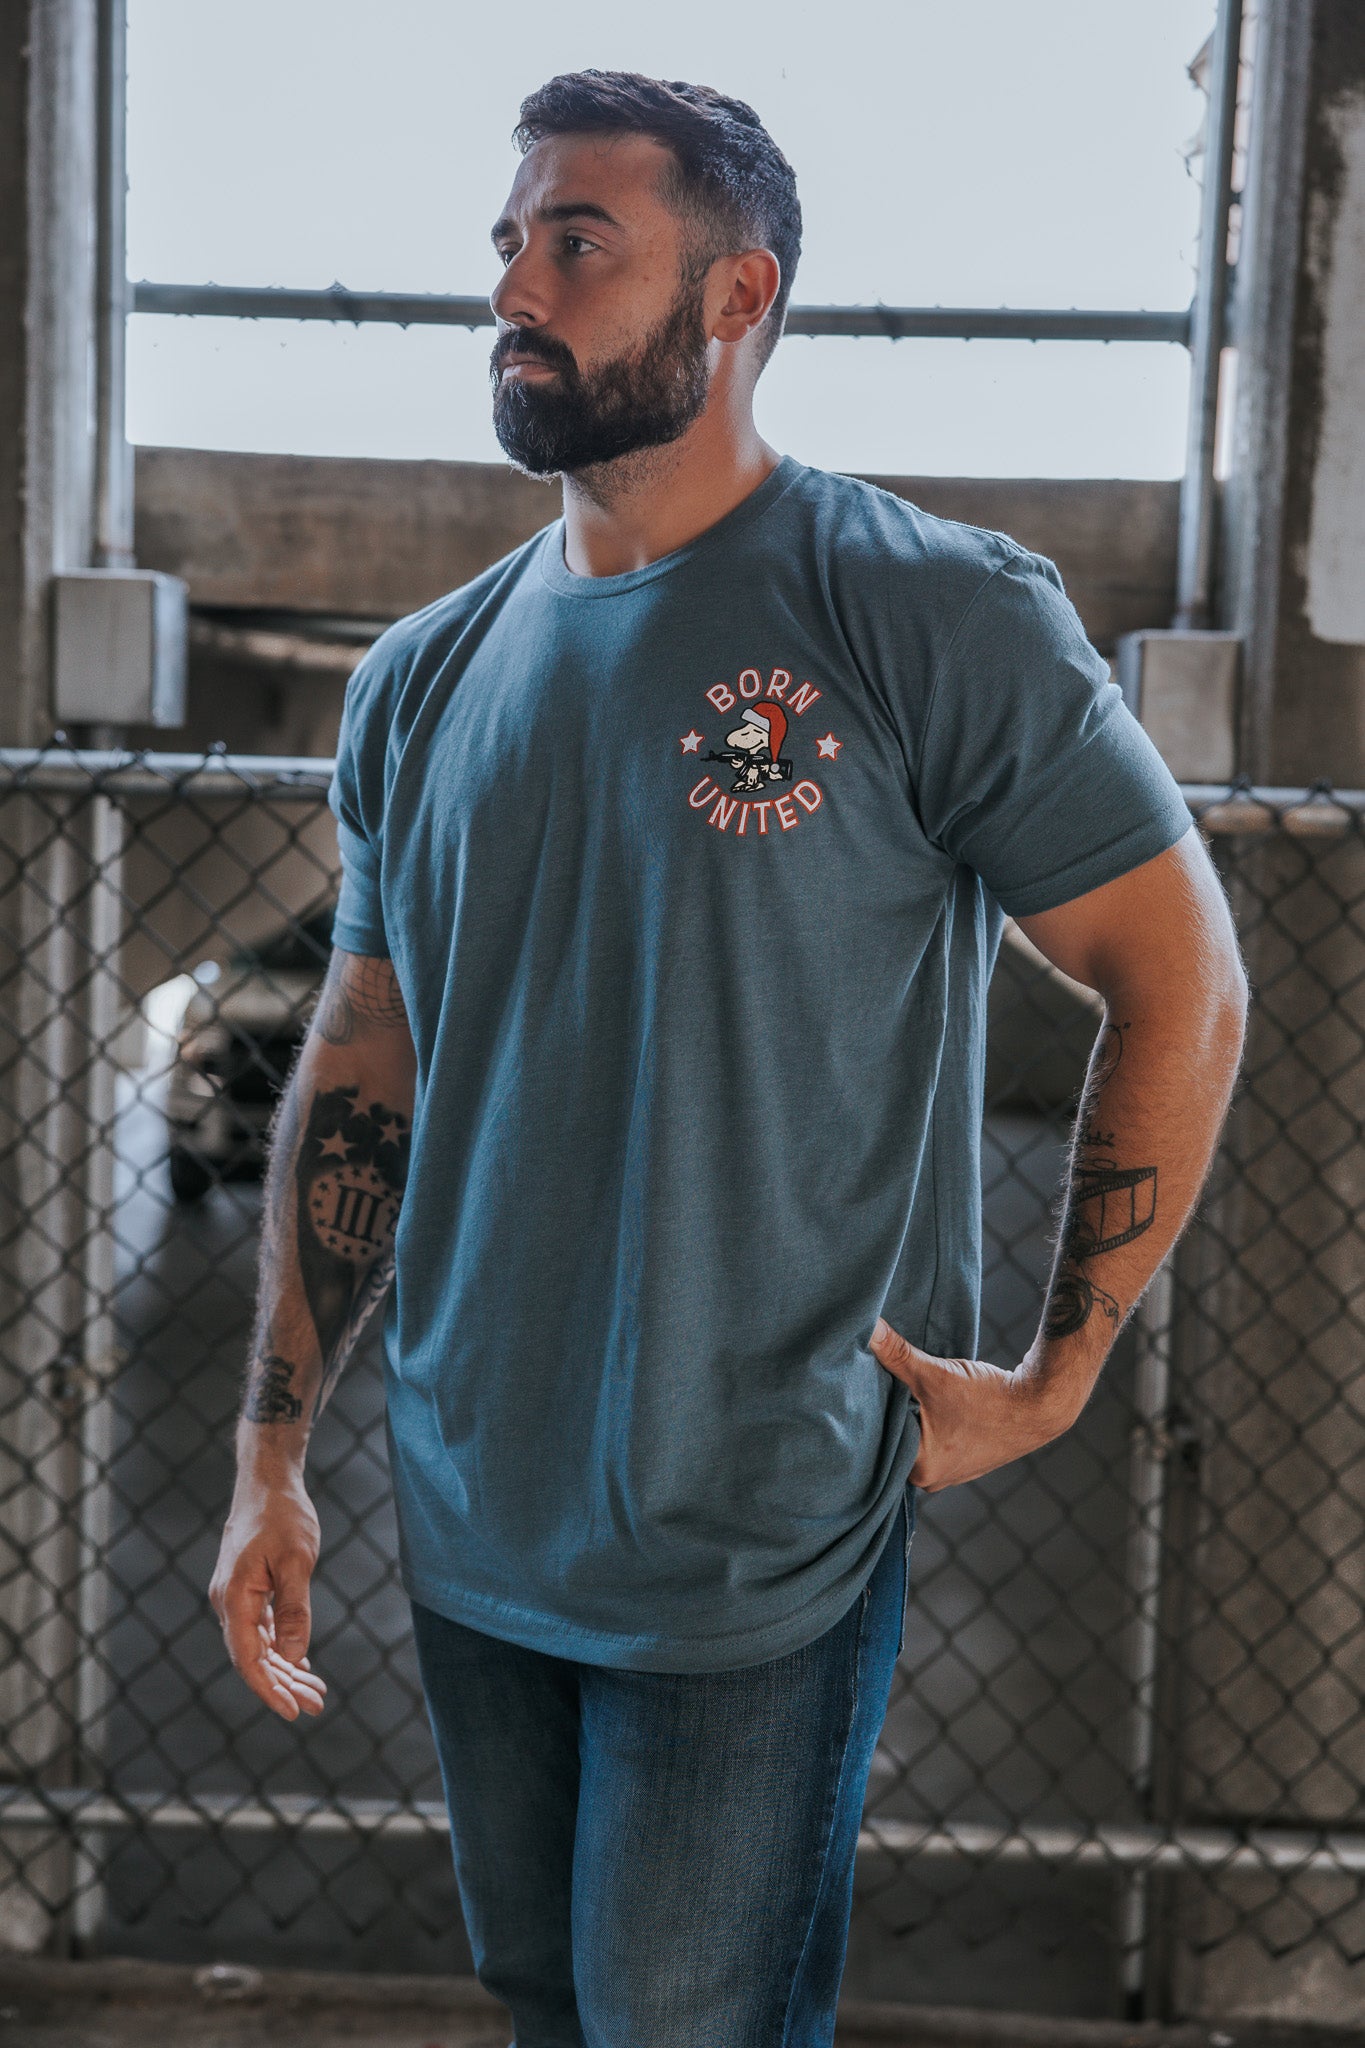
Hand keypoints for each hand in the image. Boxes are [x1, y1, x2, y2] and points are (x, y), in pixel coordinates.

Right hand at [209, 1474, 326, 1721]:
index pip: (247, 1659)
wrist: (268, 1481)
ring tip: (315, 1693)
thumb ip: (294, 1611)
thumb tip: (292, 1659)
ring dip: (284, 1670)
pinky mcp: (246, 1590)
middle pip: (253, 1658)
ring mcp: (235, 1597)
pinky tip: (299, 1666)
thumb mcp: (297, 1562)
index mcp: (233, 1598)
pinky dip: (280, 1648)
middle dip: (283, 1685)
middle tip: (317, 1706)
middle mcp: (227, 1602)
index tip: (293, 1712)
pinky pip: (260, 1630)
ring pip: (258, 1646)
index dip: (269, 1689)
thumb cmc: (283, 1516)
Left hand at [869, 1318, 1069, 1491]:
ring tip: (903, 1392)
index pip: (876, 1442)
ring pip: (916, 1441)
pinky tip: (926, 1403)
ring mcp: (951, 1473)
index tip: (860, 1388)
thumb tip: (866, 1328)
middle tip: (875, 1385)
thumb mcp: (935, 1373)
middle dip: (887, 1415)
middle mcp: (932, 1480)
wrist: (1039, 1405)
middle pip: (895, 1443)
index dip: (867, 1412)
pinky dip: (928, 1423)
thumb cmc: (987, 1397)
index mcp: (919, 1470)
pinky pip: (934, 1441)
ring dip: (910, 1418)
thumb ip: (896, 1353)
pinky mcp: (965, 1460)